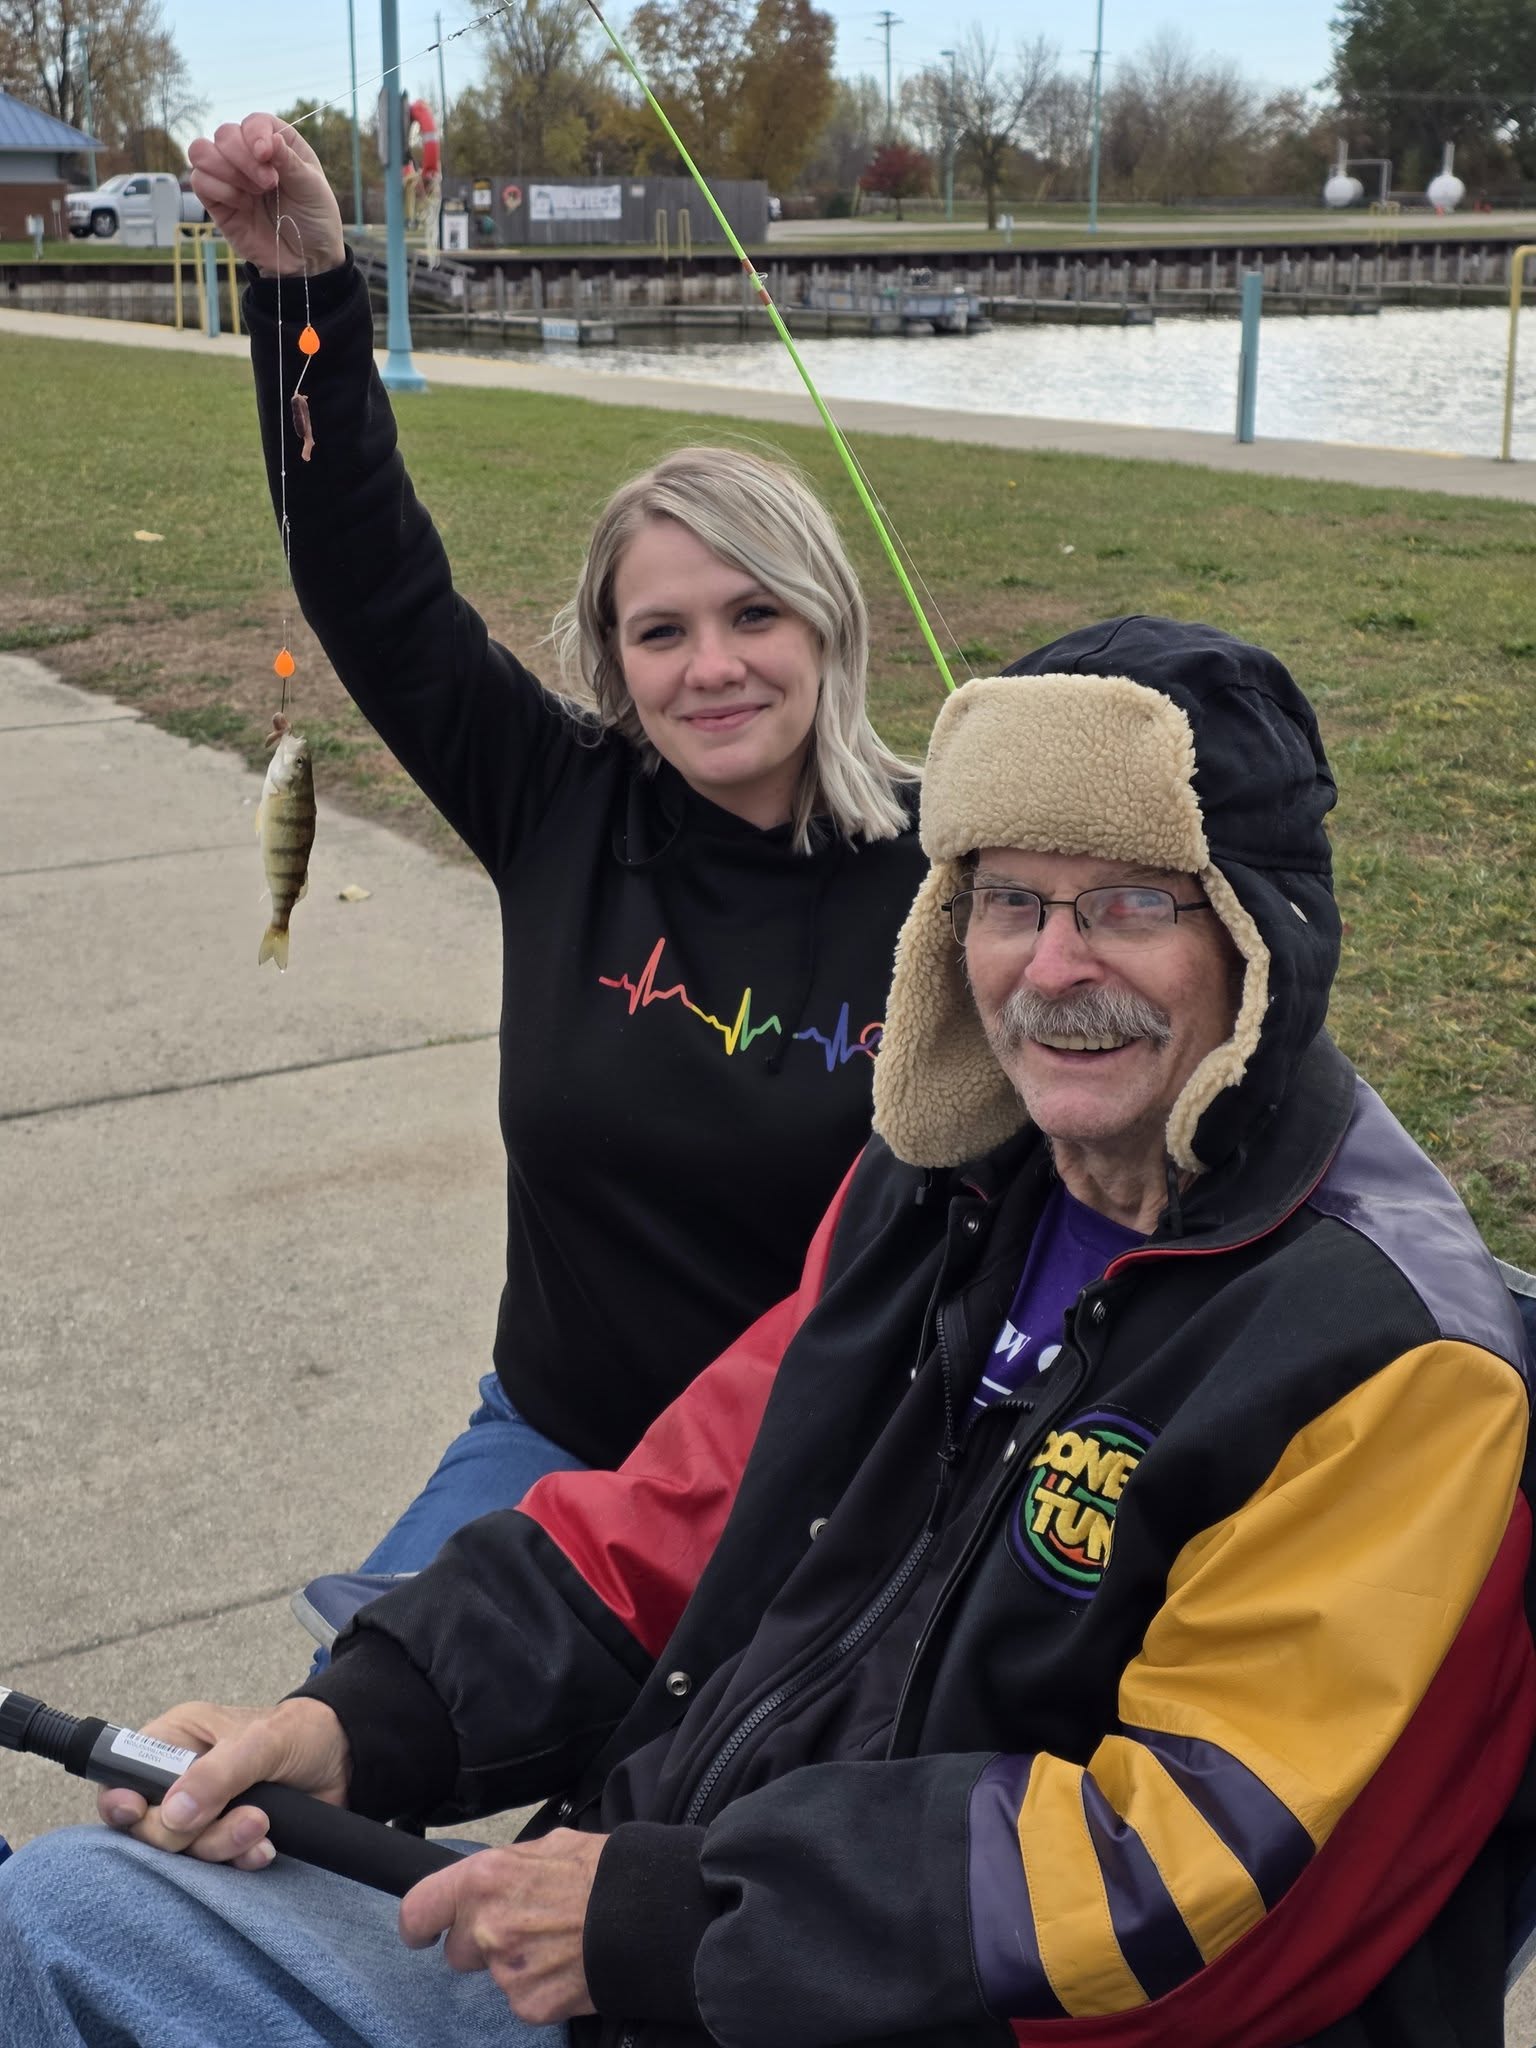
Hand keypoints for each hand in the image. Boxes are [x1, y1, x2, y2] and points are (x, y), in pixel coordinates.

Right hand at [97, 1697, 351, 1869]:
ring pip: (183, 1851)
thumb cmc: (300, 1733)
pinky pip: (215, 1867)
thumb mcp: (261, 1741)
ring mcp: (203, 1814)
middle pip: (148, 1826)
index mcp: (174, 1742)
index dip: (121, 1802)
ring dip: (222, 1844)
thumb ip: (217, 1774)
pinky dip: (240, 1860)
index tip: (137, 1814)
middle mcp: (180, 1780)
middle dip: (188, 1832)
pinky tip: (265, 1847)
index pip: (122, 1777)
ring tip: (261, 1824)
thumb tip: (172, 1814)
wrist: (345, 1759)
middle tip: (241, 1816)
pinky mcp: (226, 1840)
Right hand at [187, 115, 345, 275]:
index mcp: (275, 144)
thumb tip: (270, 138)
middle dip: (243, 157)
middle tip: (269, 184)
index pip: (253, 122)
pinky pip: (199, 181)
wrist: (306, 259)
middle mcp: (248, 155)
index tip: (265, 154)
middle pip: (224, 134)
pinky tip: (243, 206)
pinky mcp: (217, 201)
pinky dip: (220, 190)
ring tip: (254, 193)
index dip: (254, 133)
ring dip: (227, 170)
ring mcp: (229, 177)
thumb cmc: (313, 218)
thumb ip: (289, 160)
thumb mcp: (312, 187)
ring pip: (201, 151)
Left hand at [399, 1829, 602, 2022]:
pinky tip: (568, 1964)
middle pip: (457, 1951)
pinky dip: (541, 1986)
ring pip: (494, 1974)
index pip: (419, 1910)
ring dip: (516, 1964)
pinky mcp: (529, 2005)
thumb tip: (493, 1880)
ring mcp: (506, 1972)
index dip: (417, 1925)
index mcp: (484, 1880)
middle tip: (523, 1927)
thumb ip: (507, 1867)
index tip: (422, 1932)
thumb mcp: (549, 1846)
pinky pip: (522, 1997)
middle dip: (481, 1943)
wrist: (646, 1916)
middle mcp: (486, 1928)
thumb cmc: (602, 1873)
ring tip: (559, 1941)